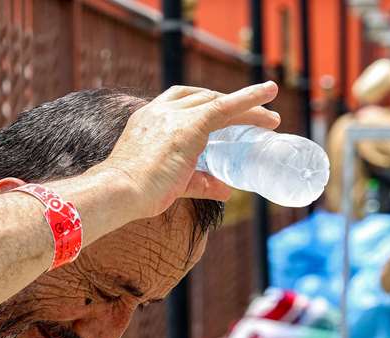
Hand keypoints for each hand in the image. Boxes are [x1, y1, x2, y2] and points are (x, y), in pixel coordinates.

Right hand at [96, 81, 279, 218]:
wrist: (119, 191)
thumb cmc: (135, 193)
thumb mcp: (171, 184)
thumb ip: (200, 183)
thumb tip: (228, 190)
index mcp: (146, 120)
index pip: (179, 103)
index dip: (203, 106)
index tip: (221, 116)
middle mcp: (160, 111)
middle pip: (202, 99)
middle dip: (229, 107)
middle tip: (253, 121)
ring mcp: (175, 116)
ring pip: (218, 104)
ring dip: (247, 108)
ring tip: (270, 120)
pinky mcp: (191, 125)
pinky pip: (226, 107)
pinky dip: (250, 98)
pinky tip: (270, 92)